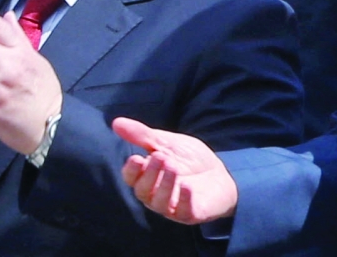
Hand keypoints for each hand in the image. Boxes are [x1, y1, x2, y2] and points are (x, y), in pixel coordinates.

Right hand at [112, 117, 237, 223]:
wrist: (220, 172)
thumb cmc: (190, 159)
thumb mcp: (167, 143)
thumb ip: (142, 135)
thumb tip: (116, 122)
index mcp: (147, 177)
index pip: (131, 178)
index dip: (132, 171)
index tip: (137, 158)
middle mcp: (155, 195)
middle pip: (143, 191)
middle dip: (150, 174)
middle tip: (161, 157)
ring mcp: (172, 206)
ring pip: (159, 203)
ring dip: (164, 185)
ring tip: (173, 167)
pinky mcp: (190, 213)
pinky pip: (182, 211)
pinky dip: (183, 199)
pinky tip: (186, 186)